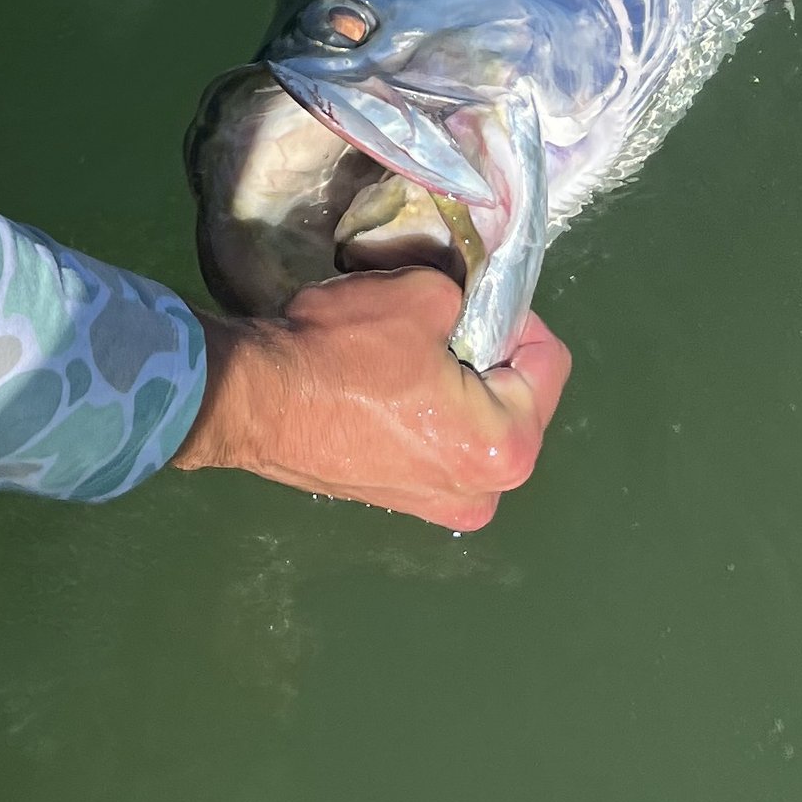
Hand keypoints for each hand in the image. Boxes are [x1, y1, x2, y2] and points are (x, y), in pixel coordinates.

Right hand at [170, 268, 571, 529]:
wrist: (252, 400)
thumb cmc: (343, 353)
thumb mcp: (424, 294)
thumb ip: (471, 297)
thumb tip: (470, 306)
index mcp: (507, 450)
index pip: (550, 360)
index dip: (514, 315)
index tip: (468, 299)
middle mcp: (485, 494)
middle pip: (514, 399)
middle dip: (484, 356)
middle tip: (436, 326)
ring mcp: (439, 508)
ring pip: (474, 424)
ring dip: (453, 386)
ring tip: (403, 357)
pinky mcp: (399, 503)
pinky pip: (434, 445)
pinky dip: (421, 414)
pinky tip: (380, 387)